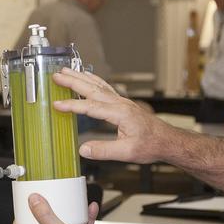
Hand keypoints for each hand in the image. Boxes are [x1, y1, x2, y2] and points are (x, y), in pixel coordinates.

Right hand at [49, 67, 179, 164]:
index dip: (72, 105)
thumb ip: (104, 150)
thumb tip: (83, 150)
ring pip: (98, 85)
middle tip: (56, 75)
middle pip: (92, 89)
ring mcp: (121, 102)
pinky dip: (93, 80)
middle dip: (73, 81)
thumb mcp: (127, 152)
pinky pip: (104, 87)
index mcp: (120, 113)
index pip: (91, 107)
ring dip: (81, 77)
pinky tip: (87, 77)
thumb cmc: (151, 145)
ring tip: (66, 71)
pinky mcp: (123, 103)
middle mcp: (120, 104)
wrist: (167, 140)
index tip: (57, 104)